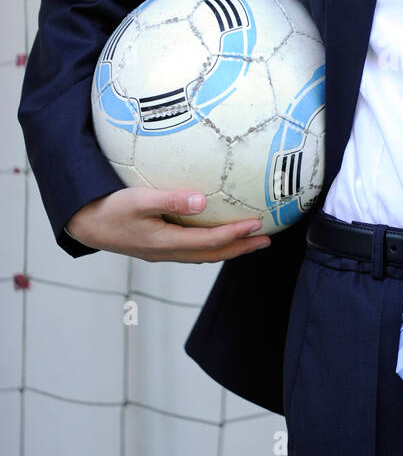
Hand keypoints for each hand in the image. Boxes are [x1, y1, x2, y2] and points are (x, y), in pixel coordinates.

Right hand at [65, 188, 271, 262]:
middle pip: (213, 254)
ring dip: (229, 249)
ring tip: (250, 241)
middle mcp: (168, 252)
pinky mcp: (157, 247)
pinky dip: (211, 246)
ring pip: (203, 255)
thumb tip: (202, 200)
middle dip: (241, 248)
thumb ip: (170, 200)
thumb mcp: (137, 200)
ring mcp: (162, 252)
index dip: (236, 234)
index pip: (210, 241)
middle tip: (266, 241)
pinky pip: (192, 250)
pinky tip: (215, 236)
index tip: (258, 225)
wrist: (82, 224)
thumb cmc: (107, 209)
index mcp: (166, 243)